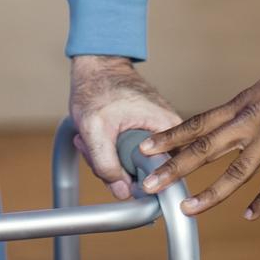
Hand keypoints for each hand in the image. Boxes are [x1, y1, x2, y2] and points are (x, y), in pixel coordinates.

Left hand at [68, 55, 181, 199]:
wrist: (97, 66)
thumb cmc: (99, 87)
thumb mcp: (95, 128)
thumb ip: (106, 164)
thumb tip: (123, 193)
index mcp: (168, 127)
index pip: (167, 173)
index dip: (141, 183)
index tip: (119, 178)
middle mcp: (168, 132)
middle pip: (147, 174)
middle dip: (115, 168)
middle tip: (94, 150)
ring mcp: (156, 134)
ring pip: (133, 167)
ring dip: (107, 159)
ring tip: (91, 140)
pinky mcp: (144, 135)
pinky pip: (128, 156)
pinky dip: (109, 151)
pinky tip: (95, 138)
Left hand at [137, 64, 259, 220]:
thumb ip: (242, 110)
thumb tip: (227, 122)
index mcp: (238, 106)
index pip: (196, 123)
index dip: (169, 137)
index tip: (145, 148)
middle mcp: (247, 123)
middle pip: (204, 148)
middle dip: (175, 167)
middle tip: (151, 183)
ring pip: (233, 172)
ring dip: (209, 194)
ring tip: (187, 209)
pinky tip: (249, 215)